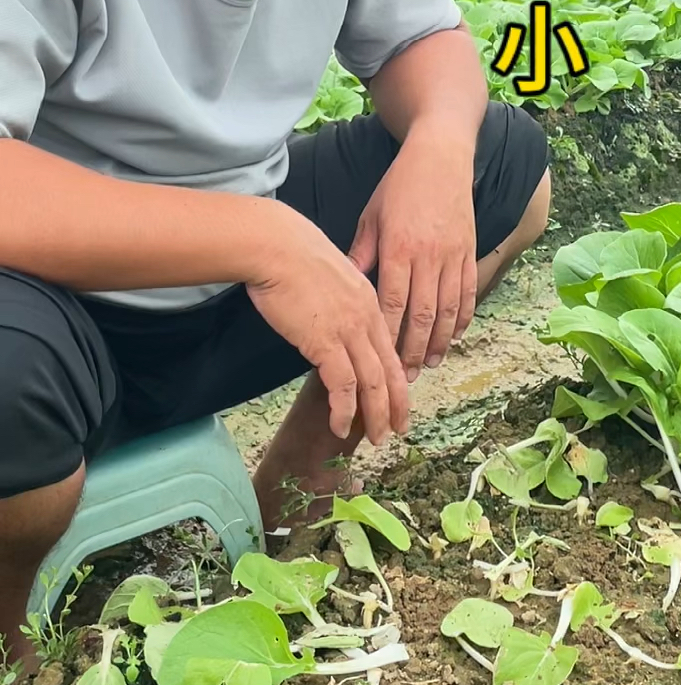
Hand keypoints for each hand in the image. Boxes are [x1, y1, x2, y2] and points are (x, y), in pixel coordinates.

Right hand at [246, 206, 408, 443]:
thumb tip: (333, 319)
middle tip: (399, 429)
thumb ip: (340, 300)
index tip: (399, 398)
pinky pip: (343, 385)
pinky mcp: (325, 342)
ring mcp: (348, 331)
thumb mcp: (330, 275)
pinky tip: (341, 426)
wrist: (276, 246)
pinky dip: (345, 410)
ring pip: (373, 382)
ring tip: (377, 437)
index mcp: (369, 302)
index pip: (391, 348)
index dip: (398, 378)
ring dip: (377, 415)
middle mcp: (366, 319)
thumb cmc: (292, 256)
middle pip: (391, 370)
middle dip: (398, 404)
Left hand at [348, 130, 477, 381]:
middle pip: (422, 315)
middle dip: (414, 350)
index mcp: (398, 247)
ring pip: (448, 309)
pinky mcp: (469, 249)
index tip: (381, 361)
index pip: (393, 302)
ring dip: (440, 341)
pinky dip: (462, 317)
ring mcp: (453, 253)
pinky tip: (455, 336)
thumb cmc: (399, 184)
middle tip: (405, 378)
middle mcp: (428, 255)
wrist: (442, 155)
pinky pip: (468, 291)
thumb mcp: (372, 215)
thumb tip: (348, 285)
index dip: (389, 336)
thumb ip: (362, 252)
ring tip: (430, 364)